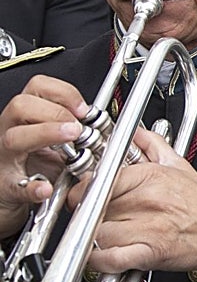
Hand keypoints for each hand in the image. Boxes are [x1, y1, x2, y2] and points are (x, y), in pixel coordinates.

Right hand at [0, 75, 87, 236]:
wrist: (13, 193)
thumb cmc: (36, 166)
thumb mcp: (56, 140)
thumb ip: (75, 127)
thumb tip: (101, 121)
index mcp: (27, 117)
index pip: (38, 88)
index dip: (63, 92)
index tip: (84, 108)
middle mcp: (12, 132)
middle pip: (20, 106)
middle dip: (54, 111)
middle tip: (77, 127)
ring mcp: (7, 158)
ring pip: (14, 137)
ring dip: (45, 134)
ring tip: (69, 139)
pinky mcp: (9, 187)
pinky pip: (17, 185)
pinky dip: (32, 187)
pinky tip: (46, 188)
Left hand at [78, 126, 196, 281]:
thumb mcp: (180, 166)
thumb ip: (153, 144)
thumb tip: (135, 131)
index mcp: (153, 176)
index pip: (101, 179)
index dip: (85, 189)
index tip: (84, 195)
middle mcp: (150, 200)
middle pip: (95, 206)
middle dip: (88, 213)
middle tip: (92, 216)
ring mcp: (150, 227)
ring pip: (97, 232)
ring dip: (93, 236)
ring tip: (102, 234)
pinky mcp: (151, 253)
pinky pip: (109, 258)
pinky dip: (100, 259)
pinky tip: (103, 254)